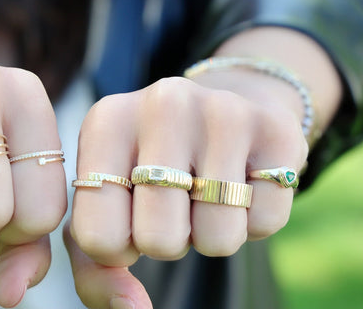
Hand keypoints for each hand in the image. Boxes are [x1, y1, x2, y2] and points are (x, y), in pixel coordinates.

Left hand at [66, 75, 307, 307]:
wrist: (217, 109)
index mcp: (105, 123)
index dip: (117, 248)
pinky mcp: (277, 133)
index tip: (127, 219)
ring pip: (217, 239)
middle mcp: (162, 104)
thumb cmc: (147, 169)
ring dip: (209, 233)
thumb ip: (95, 269)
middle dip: (166, 241)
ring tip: (203, 191)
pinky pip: (265, 225)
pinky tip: (240, 180)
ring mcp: (223, 113)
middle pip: (159, 241)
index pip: (97, 236)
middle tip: (170, 204)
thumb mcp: (104, 205)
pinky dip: (251, 221)